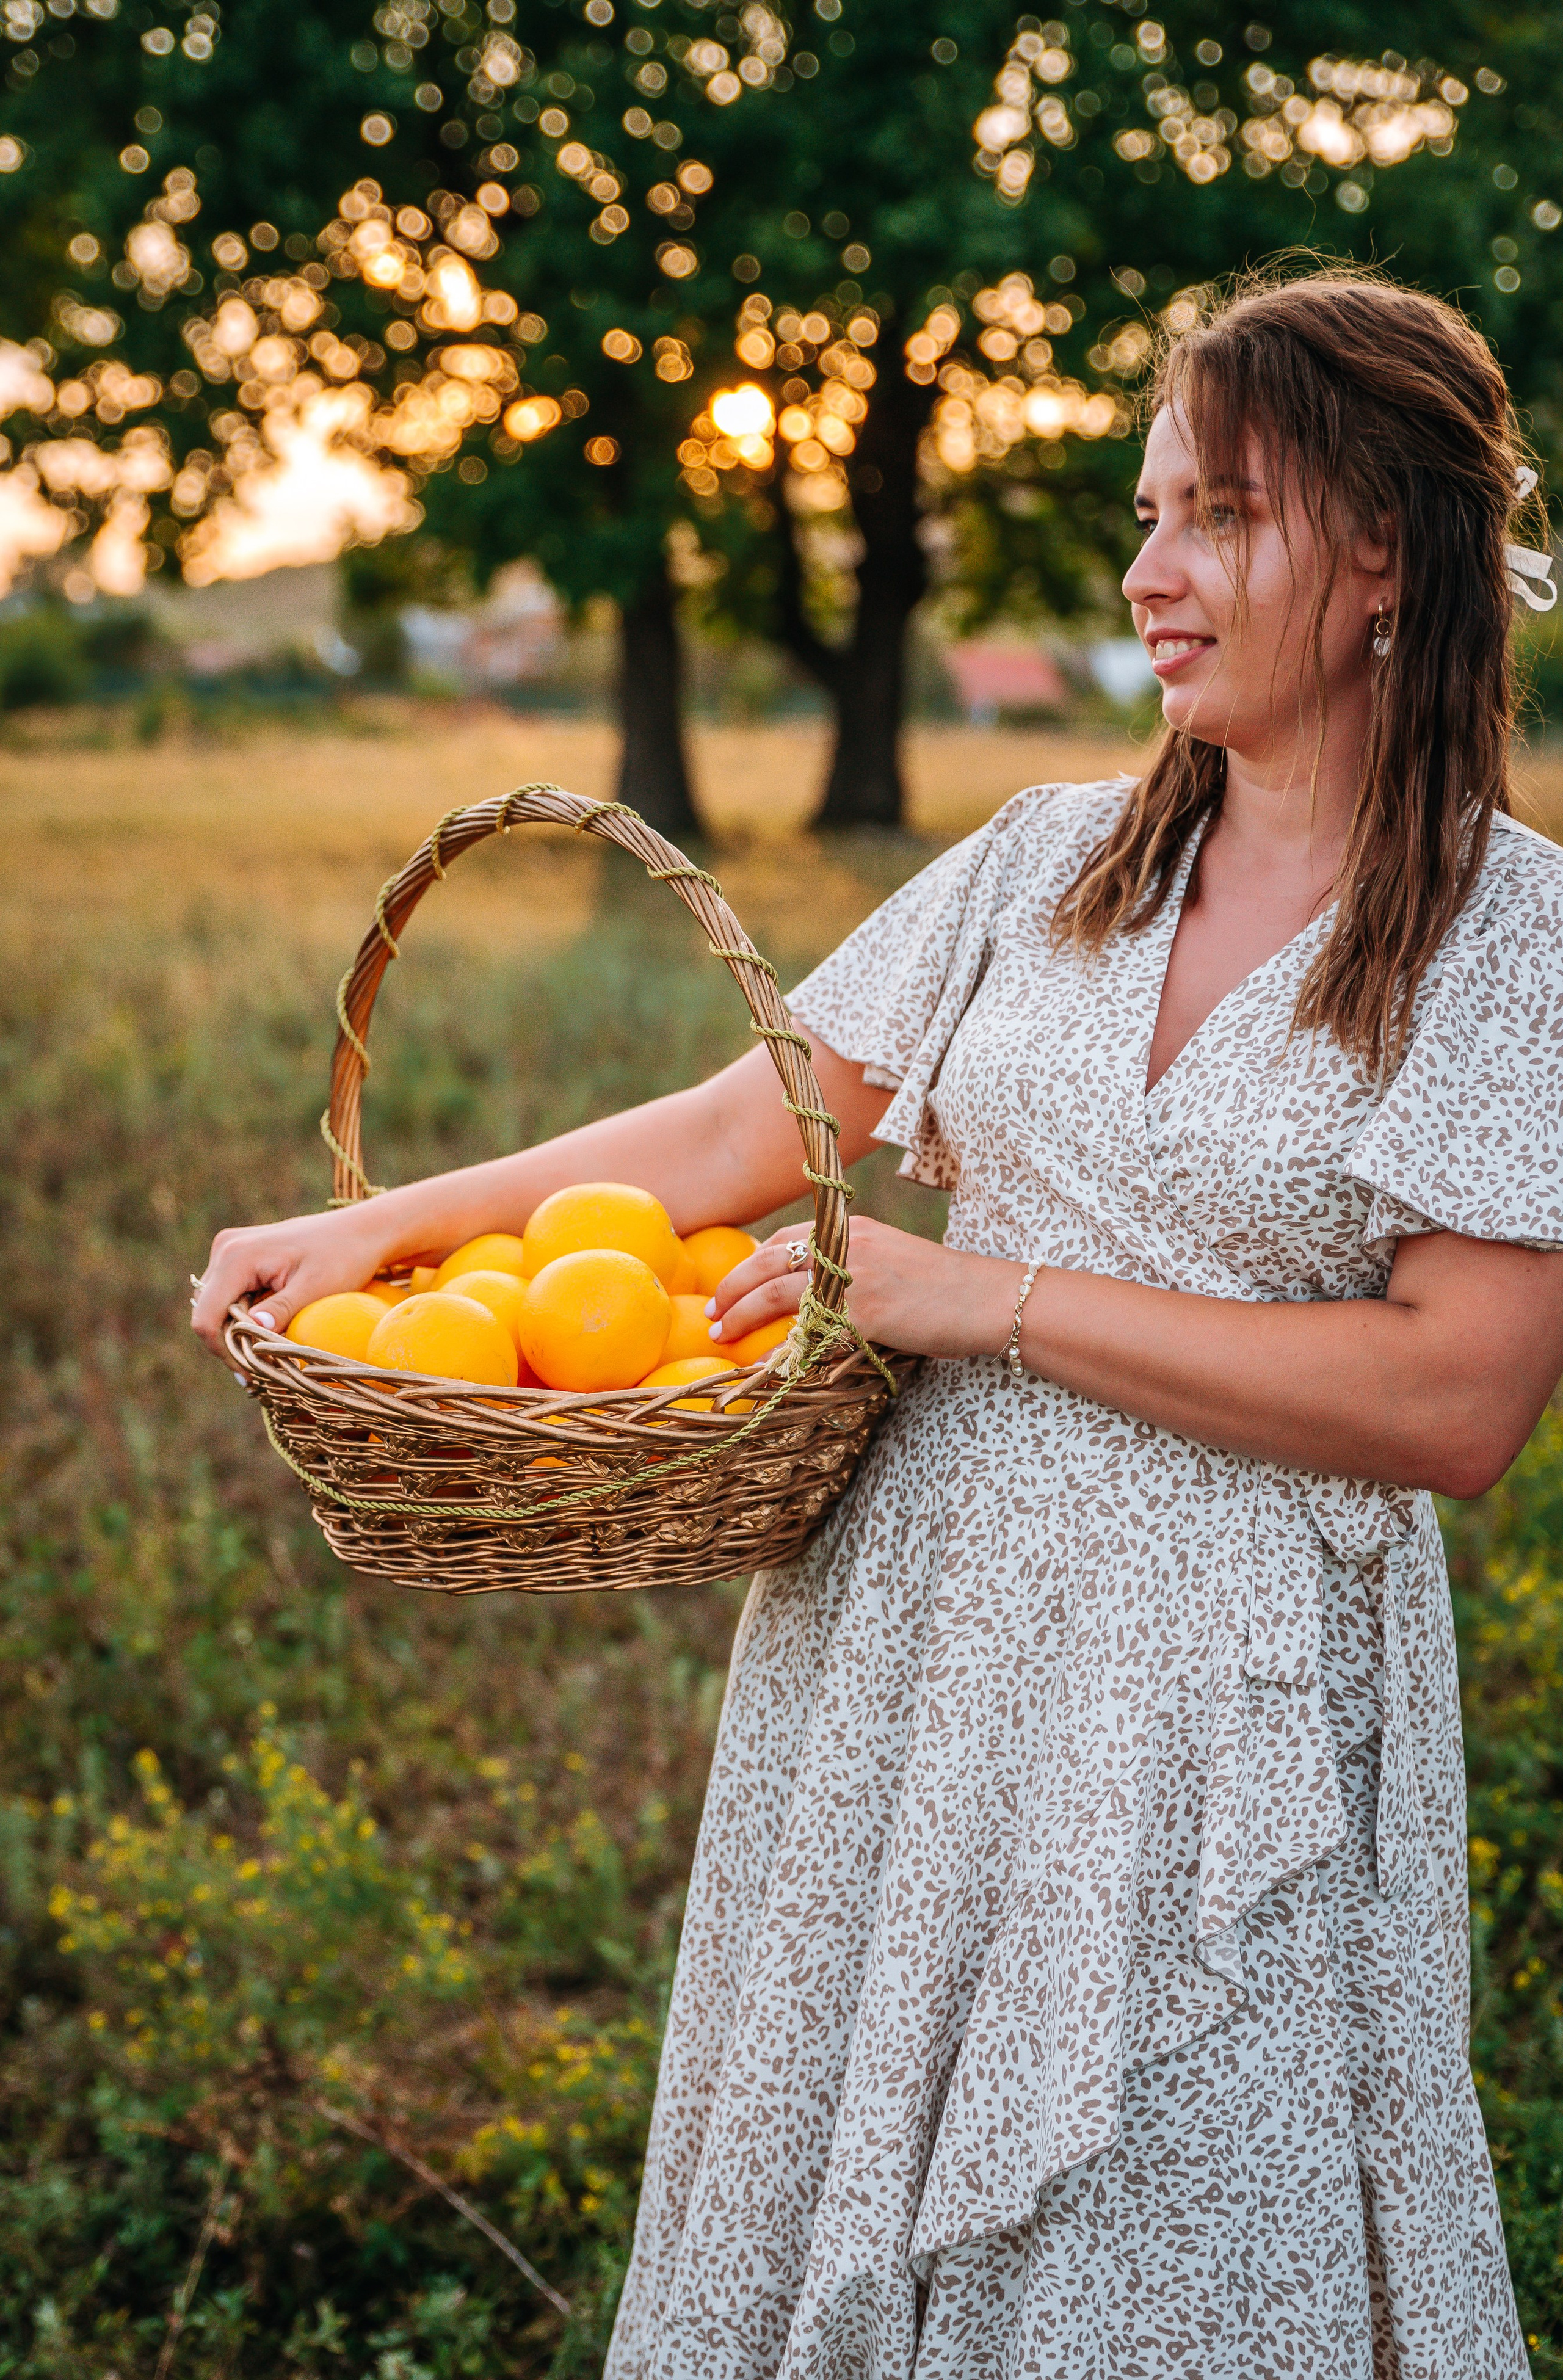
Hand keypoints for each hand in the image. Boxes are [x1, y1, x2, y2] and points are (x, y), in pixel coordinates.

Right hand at [190, 1205, 392, 1356]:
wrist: (360, 1230)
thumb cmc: (344, 1255)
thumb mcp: (317, 1287)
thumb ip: (282, 1309)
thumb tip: (253, 1330)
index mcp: (237, 1256)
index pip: (206, 1317)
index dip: (224, 1350)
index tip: (252, 1372)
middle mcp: (225, 1249)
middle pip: (207, 1313)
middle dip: (231, 1343)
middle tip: (264, 1368)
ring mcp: (230, 1251)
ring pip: (216, 1306)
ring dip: (238, 1331)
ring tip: (269, 1350)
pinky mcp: (240, 1257)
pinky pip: (230, 1295)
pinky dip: (245, 1316)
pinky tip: (271, 1327)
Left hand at [706, 1218, 1023, 1361]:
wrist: (987, 1299)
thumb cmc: (946, 1289)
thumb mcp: (893, 1261)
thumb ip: (854, 1268)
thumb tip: (819, 1296)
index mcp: (852, 1229)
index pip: (786, 1239)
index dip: (752, 1262)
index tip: (734, 1284)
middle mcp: (845, 1245)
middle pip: (768, 1260)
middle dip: (733, 1286)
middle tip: (712, 1311)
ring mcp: (851, 1277)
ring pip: (775, 1291)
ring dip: (740, 1314)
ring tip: (720, 1333)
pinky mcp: (861, 1312)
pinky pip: (804, 1331)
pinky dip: (778, 1348)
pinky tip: (762, 1365)